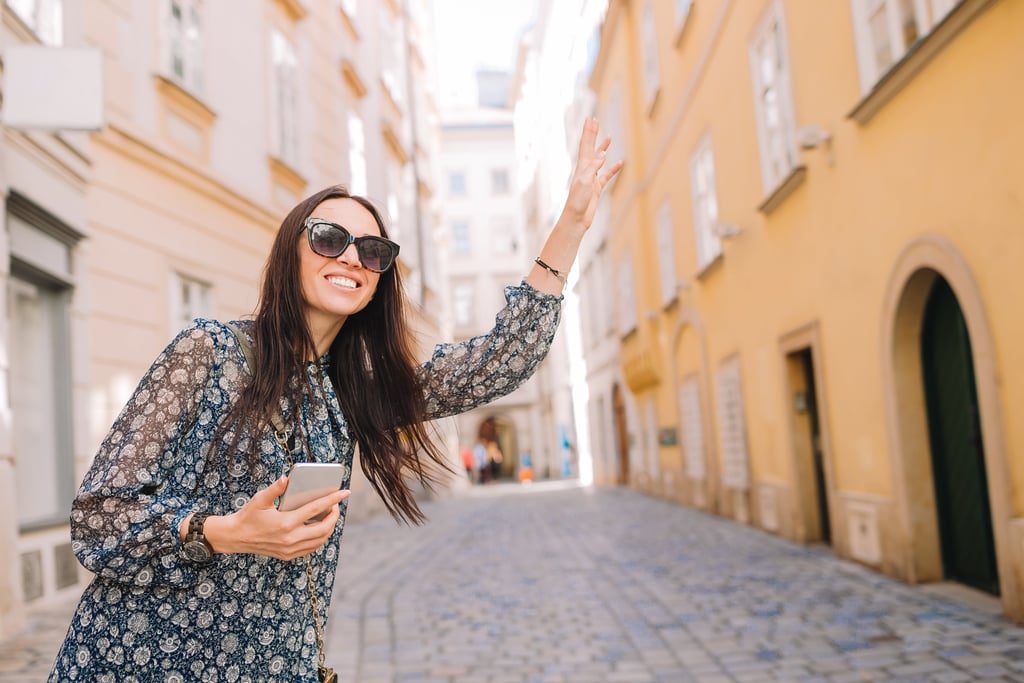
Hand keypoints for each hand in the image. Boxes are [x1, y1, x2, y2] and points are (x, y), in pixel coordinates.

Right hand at [203, 476, 349, 560]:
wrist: (235, 538)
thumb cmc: (248, 516)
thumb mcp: (260, 499)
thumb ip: (276, 488)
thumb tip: (288, 478)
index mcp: (286, 523)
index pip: (316, 509)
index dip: (333, 499)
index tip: (345, 492)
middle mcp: (290, 538)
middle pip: (324, 528)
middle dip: (335, 515)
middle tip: (336, 504)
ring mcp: (290, 549)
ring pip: (320, 540)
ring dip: (329, 527)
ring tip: (330, 514)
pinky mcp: (288, 555)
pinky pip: (312, 547)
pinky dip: (320, 537)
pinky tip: (320, 527)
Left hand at [561, 117, 622, 230]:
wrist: (576, 219)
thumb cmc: (577, 201)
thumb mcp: (585, 182)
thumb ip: (593, 167)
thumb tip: (602, 153)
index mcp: (582, 167)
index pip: (586, 144)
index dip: (588, 131)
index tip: (591, 119)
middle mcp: (586, 170)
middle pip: (590, 148)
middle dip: (593, 134)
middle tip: (595, 120)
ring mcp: (592, 178)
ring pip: (599, 159)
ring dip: (603, 148)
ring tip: (608, 137)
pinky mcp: (597, 188)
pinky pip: (607, 175)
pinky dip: (613, 168)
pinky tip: (619, 163)